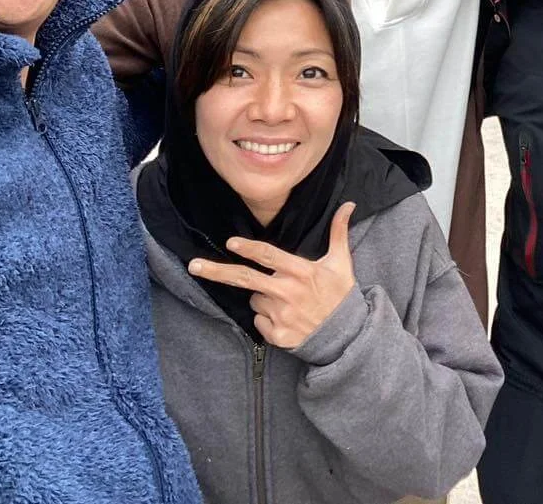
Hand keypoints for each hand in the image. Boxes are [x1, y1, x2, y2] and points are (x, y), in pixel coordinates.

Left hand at [189, 202, 356, 348]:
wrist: (345, 337)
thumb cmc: (341, 296)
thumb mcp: (341, 263)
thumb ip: (338, 232)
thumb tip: (348, 204)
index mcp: (301, 272)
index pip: (269, 256)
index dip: (249, 249)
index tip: (230, 243)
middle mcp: (287, 293)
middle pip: (245, 279)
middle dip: (216, 271)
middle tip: (193, 265)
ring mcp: (280, 315)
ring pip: (254, 300)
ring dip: (263, 298)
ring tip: (287, 301)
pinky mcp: (276, 335)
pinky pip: (258, 321)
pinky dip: (266, 319)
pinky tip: (285, 318)